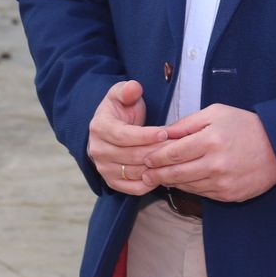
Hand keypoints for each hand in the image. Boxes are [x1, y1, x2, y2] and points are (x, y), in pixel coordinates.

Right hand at [88, 80, 167, 194]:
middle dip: (157, 151)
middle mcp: (97, 150)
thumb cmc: (121, 110)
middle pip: (132, 156)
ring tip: (175, 159)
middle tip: (178, 147)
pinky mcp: (112, 182)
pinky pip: (133, 188)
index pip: (124, 136)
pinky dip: (150, 183)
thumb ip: (127, 90)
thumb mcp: (122, 94)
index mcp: (99, 127)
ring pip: (135, 172)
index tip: (165, 132)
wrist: (111, 129)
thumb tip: (133, 87)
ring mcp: (103, 168)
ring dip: (157, 167)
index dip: (146, 135)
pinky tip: (164, 172)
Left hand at [143, 105, 275, 202]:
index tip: (145, 158)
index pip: (173, 152)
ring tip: (158, 178)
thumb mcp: (217, 113)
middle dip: (156, 174)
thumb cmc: (246, 125)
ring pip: (187, 185)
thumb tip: (163, 133)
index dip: (156, 157)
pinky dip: (189, 187)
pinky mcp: (229, 195)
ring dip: (171, 182)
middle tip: (143, 174)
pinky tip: (182, 182)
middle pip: (176, 173)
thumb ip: (188, 123)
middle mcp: (216, 164)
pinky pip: (202, 193)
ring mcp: (222, 182)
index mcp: (211, 140)